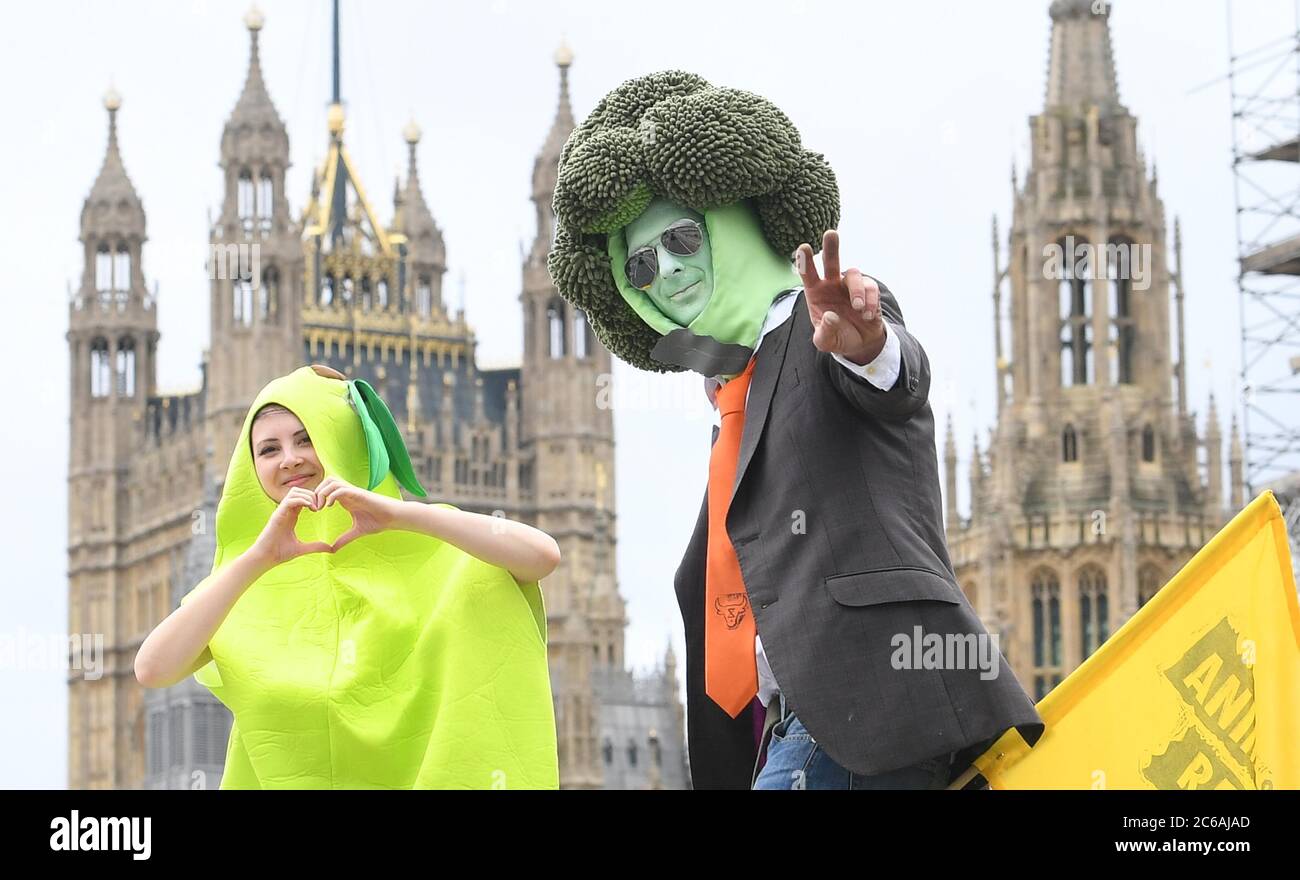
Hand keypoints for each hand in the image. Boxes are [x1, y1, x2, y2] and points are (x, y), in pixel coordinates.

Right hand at [251, 487, 335, 565]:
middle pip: (299, 491)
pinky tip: (311, 508)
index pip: (302, 499)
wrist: (264, 558)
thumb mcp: (302, 548)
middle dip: (312, 494)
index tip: (323, 508)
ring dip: (307, 495)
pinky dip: (301, 500)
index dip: (314, 499)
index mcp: (290, 516)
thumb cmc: (279, 553)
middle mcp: (285, 511)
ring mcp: (281, 512)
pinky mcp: (277, 515)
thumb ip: (316, 547)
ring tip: (316, 507)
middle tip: (322, 505)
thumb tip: (331, 549)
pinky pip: (289, 500)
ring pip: (294, 492)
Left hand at [316, 475, 401, 551]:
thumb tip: (333, 550)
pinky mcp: (358, 493)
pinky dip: (332, 495)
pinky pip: (340, 488)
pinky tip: (329, 506)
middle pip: (326, 481)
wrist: (393, 517)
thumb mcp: (356, 532)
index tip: (313, 511)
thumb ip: (344, 539)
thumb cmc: (378, 521)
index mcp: (346, 499)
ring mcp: (353, 491)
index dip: (317, 497)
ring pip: (332, 481)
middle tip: (314, 508)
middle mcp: (348, 492)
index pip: (326, 489)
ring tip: (321, 507)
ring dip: (323, 492)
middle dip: (317, 492)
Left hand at [794, 230, 885, 364]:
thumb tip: (830, 316)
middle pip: (831, 261)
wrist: (860, 343)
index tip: (803, 247)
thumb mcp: (826, 342)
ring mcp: (850, 286)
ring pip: (853, 274)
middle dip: (831, 247)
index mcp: (816, 293)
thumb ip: (824, 333)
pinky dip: (870, 301)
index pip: (808, 275)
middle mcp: (832, 285)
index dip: (805, 261)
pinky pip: (871, 288)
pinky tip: (868, 315)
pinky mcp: (868, 291)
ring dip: (857, 290)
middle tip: (831, 233)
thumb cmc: (837, 337)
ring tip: (858, 308)